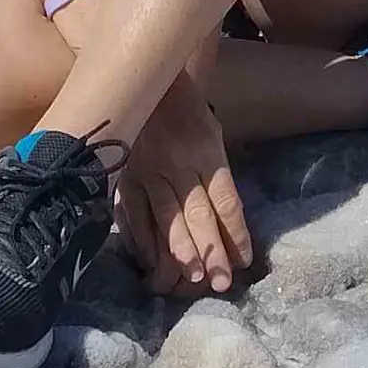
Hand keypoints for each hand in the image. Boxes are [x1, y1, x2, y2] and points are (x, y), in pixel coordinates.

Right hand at [116, 74, 252, 296]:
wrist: (147, 85)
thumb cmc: (189, 117)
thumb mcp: (213, 138)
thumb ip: (220, 181)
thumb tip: (230, 229)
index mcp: (205, 151)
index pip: (225, 200)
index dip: (235, 233)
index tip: (244, 261)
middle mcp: (176, 163)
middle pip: (196, 213)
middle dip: (210, 250)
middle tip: (220, 281)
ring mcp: (146, 171)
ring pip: (164, 218)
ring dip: (178, 251)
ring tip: (189, 278)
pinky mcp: (124, 178)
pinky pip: (133, 215)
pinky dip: (143, 241)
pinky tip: (153, 262)